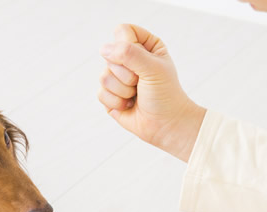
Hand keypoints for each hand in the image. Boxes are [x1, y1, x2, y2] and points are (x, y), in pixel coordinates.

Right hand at [97, 24, 205, 161]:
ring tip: (136, 95)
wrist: (166, 124)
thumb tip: (104, 49)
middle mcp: (129, 58)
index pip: (123, 31)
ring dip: (122, 90)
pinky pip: (100, 93)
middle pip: (110, 55)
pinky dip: (116, 102)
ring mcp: (117, 76)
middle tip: (141, 83)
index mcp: (144, 45)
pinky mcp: (109, 94)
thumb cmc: (165, 94)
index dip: (127, 45)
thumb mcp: (153, 68)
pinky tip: (129, 105)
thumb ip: (129, 54)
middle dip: (126, 74)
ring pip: (103, 76)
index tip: (141, 60)